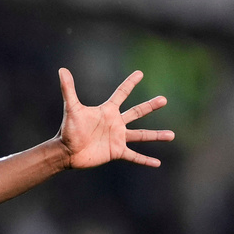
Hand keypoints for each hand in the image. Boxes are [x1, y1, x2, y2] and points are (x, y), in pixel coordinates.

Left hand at [58, 67, 173, 168]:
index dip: (130, 83)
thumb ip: (68, 89)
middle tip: (164, 99)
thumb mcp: (71, 108)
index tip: (140, 73)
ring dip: (156, 135)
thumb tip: (62, 69)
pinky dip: (145, 160)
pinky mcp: (116, 151)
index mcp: (107, 111)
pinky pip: (134, 156)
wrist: (67, 151)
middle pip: (136, 112)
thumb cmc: (68, 129)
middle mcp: (115, 123)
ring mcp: (117, 138)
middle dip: (150, 106)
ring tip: (172, 135)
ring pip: (141, 135)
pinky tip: (157, 163)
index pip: (121, 94)